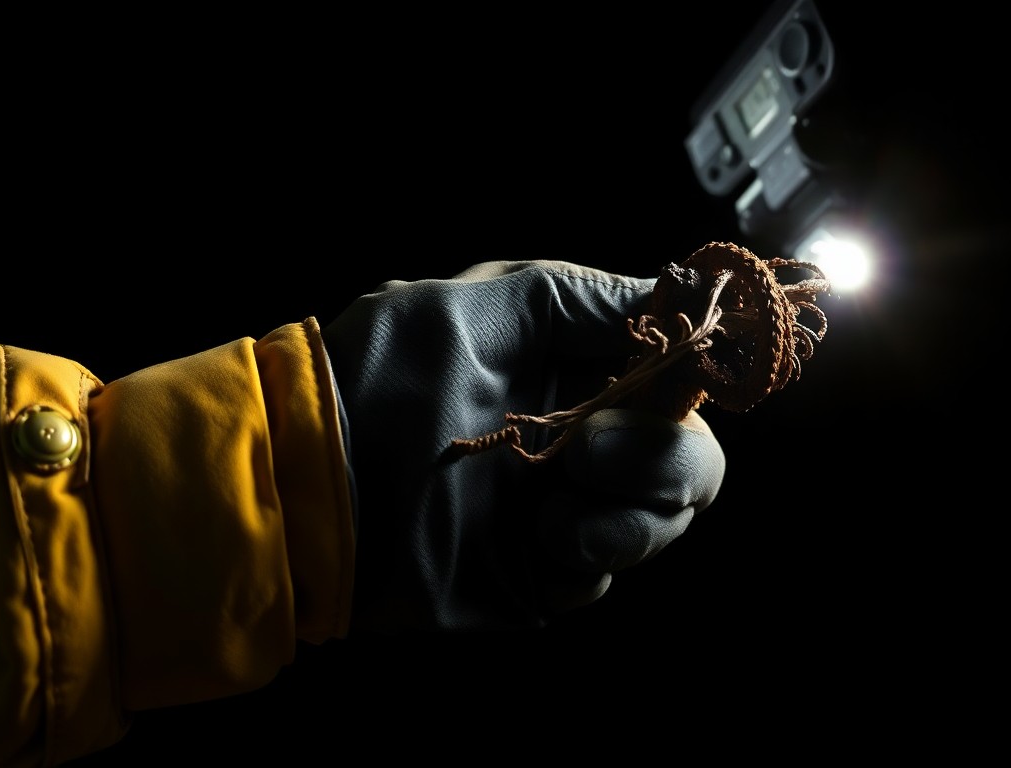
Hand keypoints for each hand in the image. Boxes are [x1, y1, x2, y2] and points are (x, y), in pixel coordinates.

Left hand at [321, 260, 725, 630]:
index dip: (701, 377)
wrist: (309, 494)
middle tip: (591, 454)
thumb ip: (580, 298)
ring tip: (551, 510)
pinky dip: (589, 553)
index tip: (694, 380)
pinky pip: (608, 570)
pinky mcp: (544, 571)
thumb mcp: (474, 306)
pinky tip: (540, 540)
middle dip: (665, 457)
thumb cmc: (380, 382)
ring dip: (630, 512)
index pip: (678, 373)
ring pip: (666, 516)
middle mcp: (582, 434)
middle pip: (692, 454)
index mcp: (571, 366)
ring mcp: (566, 505)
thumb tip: (676, 288)